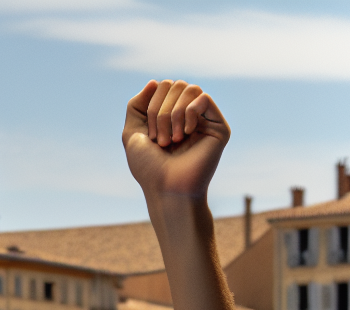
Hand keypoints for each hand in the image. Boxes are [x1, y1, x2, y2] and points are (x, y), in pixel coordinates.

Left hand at [122, 80, 229, 200]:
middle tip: (162, 141)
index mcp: (169, 115)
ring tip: (174, 139)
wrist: (167, 188)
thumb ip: (136, 106)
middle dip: (161, 112)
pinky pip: (204, 98)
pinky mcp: (218, 126)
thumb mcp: (132, 134)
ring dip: (174, 114)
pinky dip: (190, 112)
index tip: (150, 136)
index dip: (151, 106)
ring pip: (190, 89)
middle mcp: (187, 115)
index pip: (162, 86)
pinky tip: (188, 133)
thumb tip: (155, 82)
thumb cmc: (149, 168)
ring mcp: (203, 120)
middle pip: (175, 85)